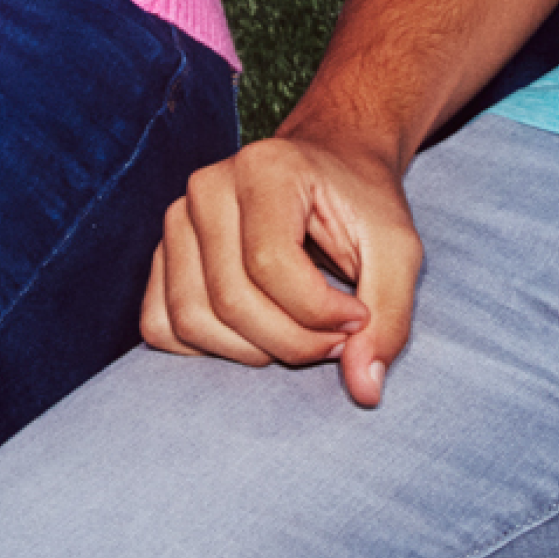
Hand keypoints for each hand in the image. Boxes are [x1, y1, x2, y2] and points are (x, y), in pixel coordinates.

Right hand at [143, 130, 421, 406]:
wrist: (330, 168)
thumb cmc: (362, 206)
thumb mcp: (398, 249)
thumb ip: (389, 316)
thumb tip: (362, 390)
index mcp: (263, 168)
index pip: (269, 266)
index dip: (318, 314)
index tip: (358, 318)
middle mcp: (208, 186)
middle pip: (230, 299)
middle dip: (292, 342)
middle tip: (335, 338)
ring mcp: (178, 219)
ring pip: (191, 318)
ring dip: (252, 351)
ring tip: (299, 334)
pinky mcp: (165, 253)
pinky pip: (161, 324)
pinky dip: (207, 350)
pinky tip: (256, 335)